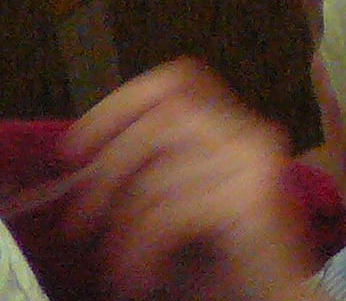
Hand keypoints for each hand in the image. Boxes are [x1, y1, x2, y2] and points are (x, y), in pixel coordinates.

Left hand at [62, 61, 312, 300]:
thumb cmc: (228, 267)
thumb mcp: (178, 209)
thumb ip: (148, 178)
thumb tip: (81, 169)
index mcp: (237, 131)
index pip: (178, 79)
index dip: (119, 104)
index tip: (76, 149)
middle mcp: (254, 136)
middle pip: (162, 117)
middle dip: (108, 169)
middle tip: (79, 221)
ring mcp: (257, 164)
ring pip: (161, 169)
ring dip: (121, 224)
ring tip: (113, 264)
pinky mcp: (254, 200)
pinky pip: (172, 210)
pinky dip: (140, 249)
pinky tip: (138, 277)